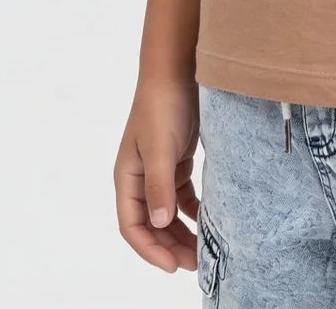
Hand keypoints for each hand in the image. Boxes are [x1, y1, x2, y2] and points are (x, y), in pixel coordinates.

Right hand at [113, 71, 201, 272]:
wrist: (178, 70)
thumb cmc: (162, 107)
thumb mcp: (160, 148)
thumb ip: (159, 186)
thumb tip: (159, 223)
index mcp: (127, 177)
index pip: (132, 226)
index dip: (150, 249)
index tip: (173, 265)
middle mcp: (140, 177)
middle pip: (152, 224)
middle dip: (170, 246)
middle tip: (196, 264)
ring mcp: (159, 169)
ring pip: (168, 213)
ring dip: (182, 232)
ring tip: (203, 250)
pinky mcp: (178, 160)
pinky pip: (183, 196)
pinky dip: (193, 211)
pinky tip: (208, 220)